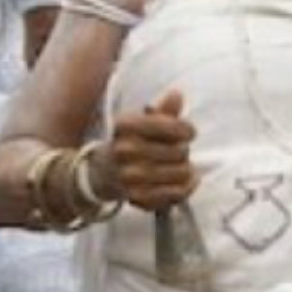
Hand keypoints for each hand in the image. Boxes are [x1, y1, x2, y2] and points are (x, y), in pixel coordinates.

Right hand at [97, 91, 196, 215]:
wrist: (102, 173)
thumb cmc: (129, 142)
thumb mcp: (141, 122)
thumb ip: (163, 110)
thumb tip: (177, 94)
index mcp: (126, 126)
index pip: (171, 126)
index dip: (187, 129)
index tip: (188, 132)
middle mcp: (125, 150)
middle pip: (181, 150)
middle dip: (184, 150)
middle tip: (178, 151)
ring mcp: (130, 176)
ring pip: (182, 172)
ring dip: (187, 169)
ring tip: (179, 166)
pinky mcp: (138, 197)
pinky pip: (177, 193)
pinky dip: (187, 187)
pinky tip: (186, 181)